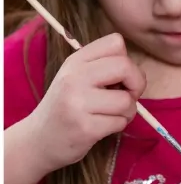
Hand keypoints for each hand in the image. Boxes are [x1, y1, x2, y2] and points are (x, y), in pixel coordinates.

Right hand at [28, 33, 145, 173]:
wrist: (39, 140)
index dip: (128, 61)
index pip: (115, 43)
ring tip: (112, 115)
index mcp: (75, 61)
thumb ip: (104, 68)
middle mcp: (74, 78)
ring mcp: (78, 103)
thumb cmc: (67, 107)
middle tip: (128, 96)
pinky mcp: (85, 128)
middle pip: (125, 66)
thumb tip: (137, 74)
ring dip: (128, 111)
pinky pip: (120, 122)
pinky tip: (103, 126)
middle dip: (137, 84)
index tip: (122, 78)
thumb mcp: (77, 78)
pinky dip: (119, 125)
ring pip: (126, 100)